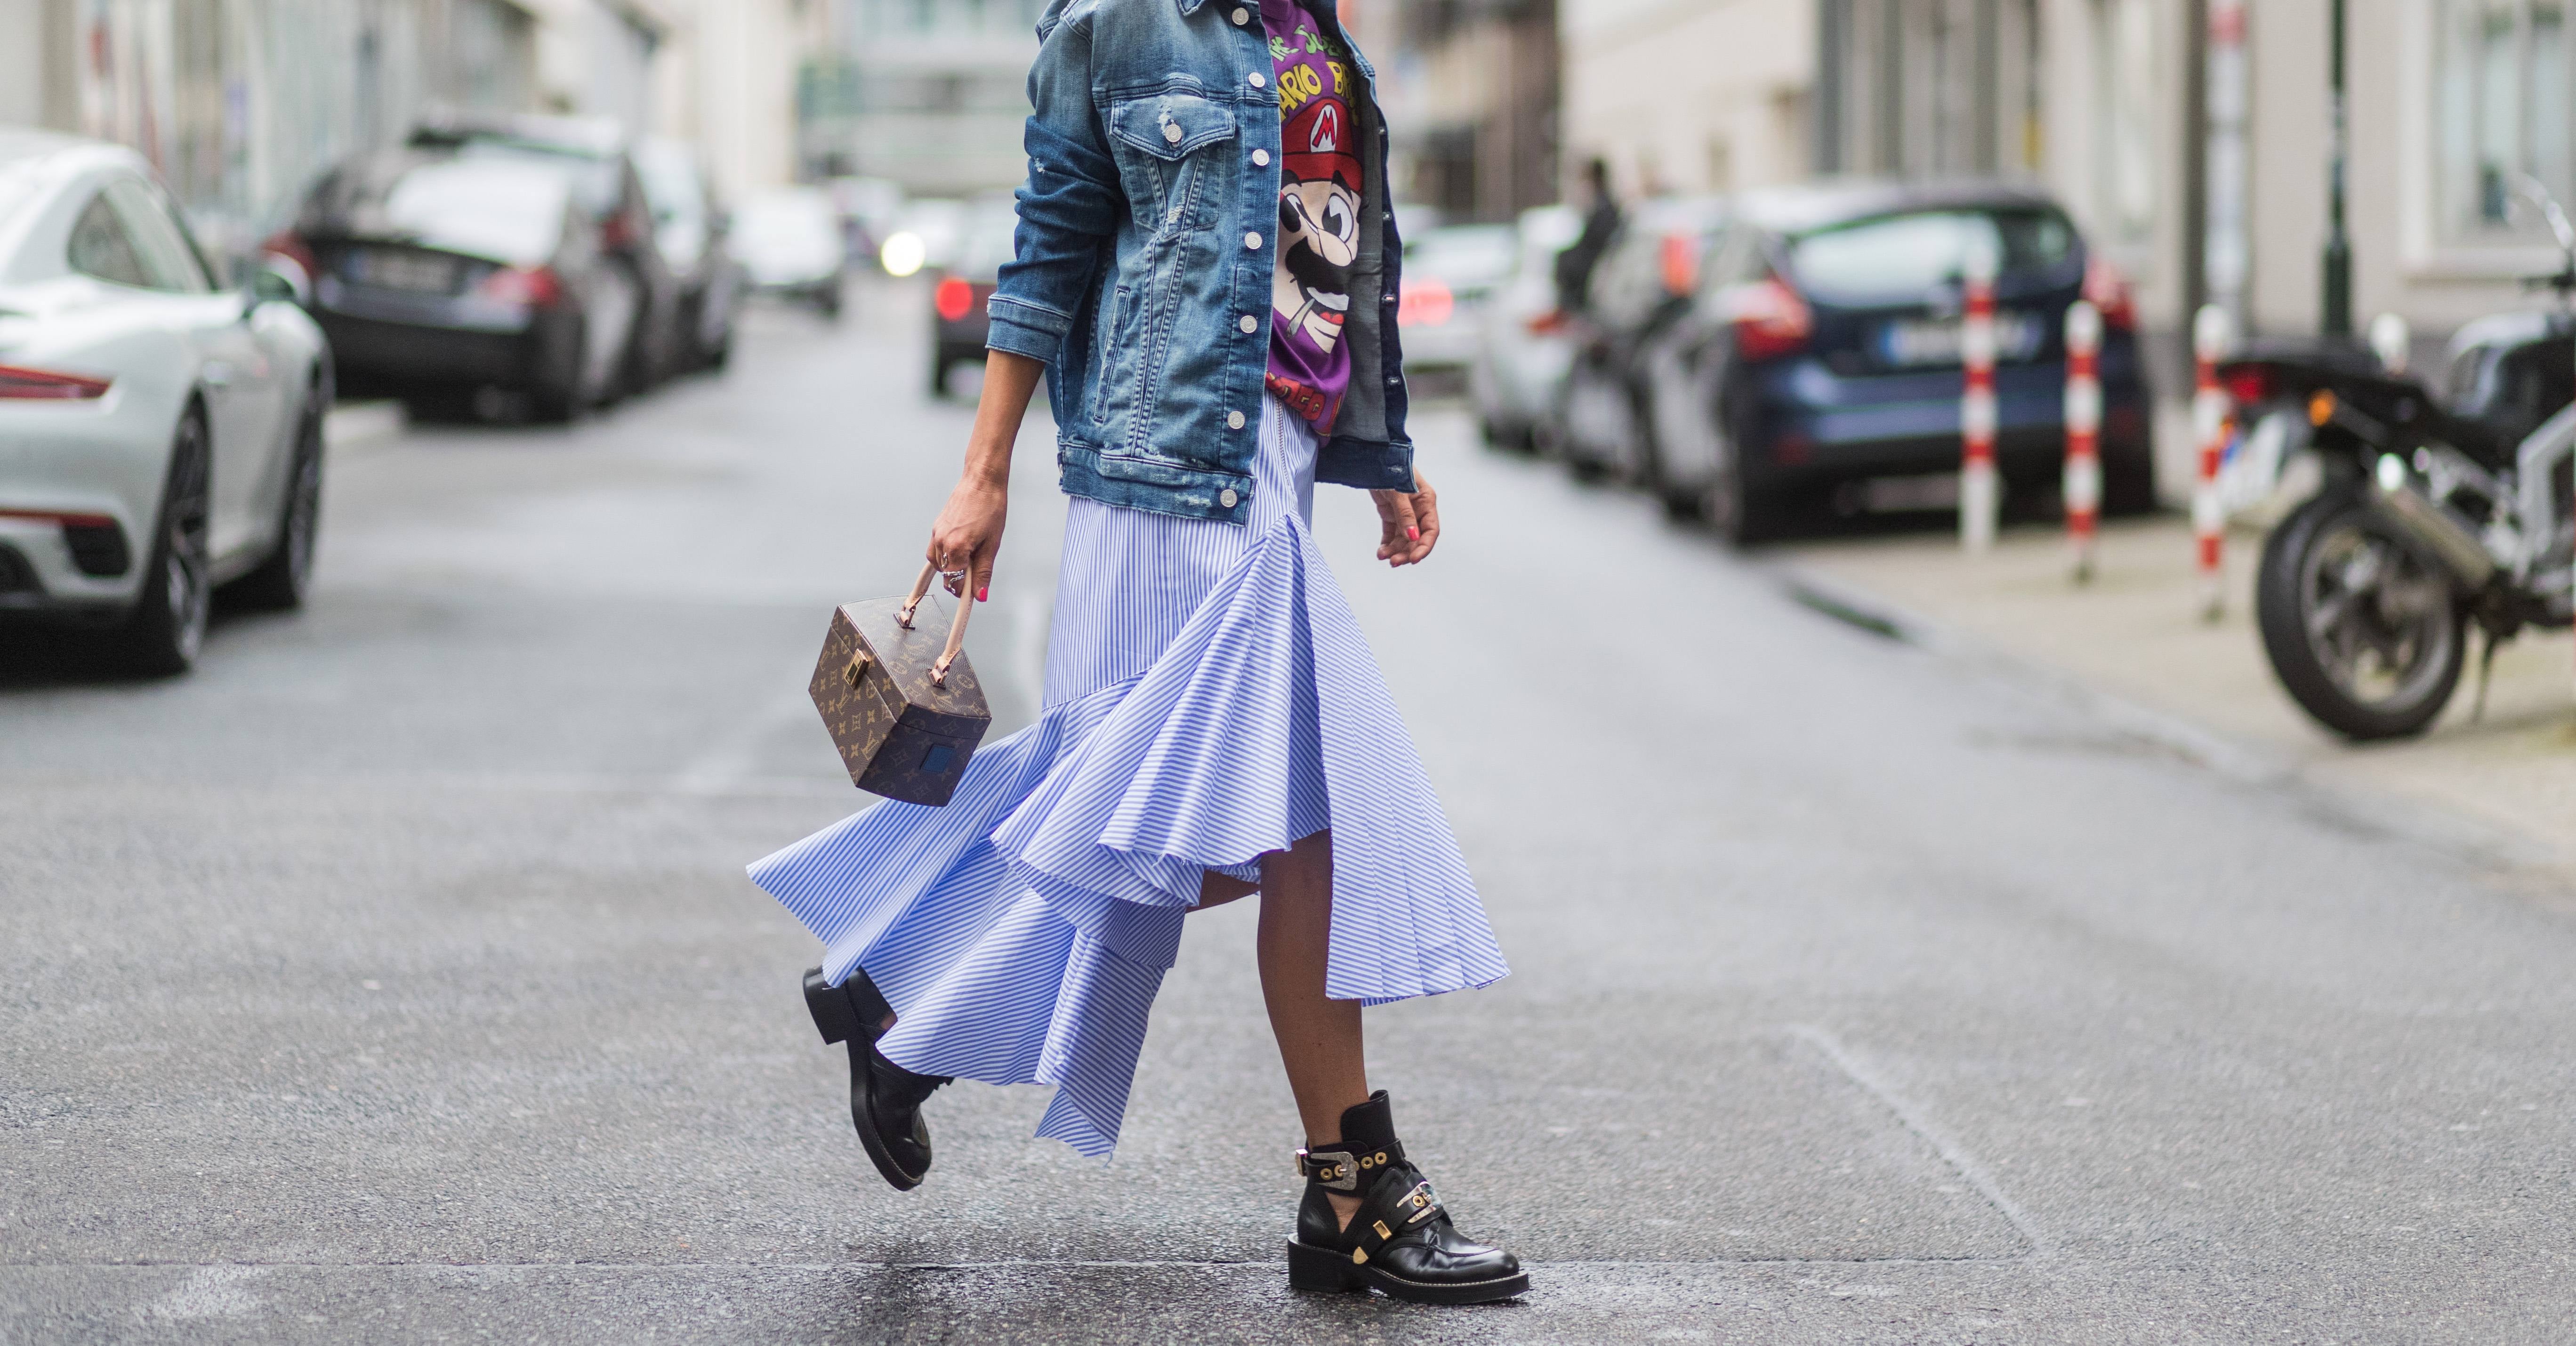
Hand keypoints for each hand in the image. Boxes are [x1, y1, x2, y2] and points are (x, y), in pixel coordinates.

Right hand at [927, 476, 1006, 599]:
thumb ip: (983, 571)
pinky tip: (959, 551)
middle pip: (945, 574)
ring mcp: (936, 533)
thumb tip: (980, 594)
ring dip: (952, 567)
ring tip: (971, 557)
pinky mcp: (936, 527)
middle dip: (959, 578)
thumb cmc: (990, 506)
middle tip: (977, 572)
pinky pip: (935, 550)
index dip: (963, 591)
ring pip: (938, 563)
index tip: (971, 597)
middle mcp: (942, 541)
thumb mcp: (992, 544)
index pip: (954, 582)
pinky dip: (945, 556)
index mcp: (956, 547)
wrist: (981, 481)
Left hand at [1370, 470, 1439, 566]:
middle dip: (1407, 552)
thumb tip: (1412, 537)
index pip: (1431, 531)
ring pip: (1403, 539)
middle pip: (1417, 538)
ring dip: (1395, 550)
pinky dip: (1386, 544)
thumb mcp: (1398, 491)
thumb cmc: (1389, 468)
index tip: (1414, 560)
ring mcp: (1404, 512)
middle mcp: (1418, 509)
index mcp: (1426, 501)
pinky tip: (1380, 552)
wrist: (1372, 457)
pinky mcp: (1391, 513)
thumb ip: (1405, 515)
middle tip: (1394, 563)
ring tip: (1383, 557)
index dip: (1424, 547)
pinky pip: (1391, 534)